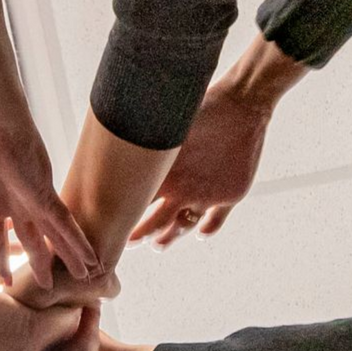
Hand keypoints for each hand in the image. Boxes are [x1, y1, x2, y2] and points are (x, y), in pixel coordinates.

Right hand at [0, 106, 97, 287]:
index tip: (5, 281)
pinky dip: (78, 243)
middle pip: (30, 238)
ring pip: (54, 234)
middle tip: (48, 286)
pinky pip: (65, 224)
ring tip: (86, 276)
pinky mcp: (45, 192)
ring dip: (69, 256)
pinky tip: (91, 259)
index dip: (0, 258)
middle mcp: (15, 199)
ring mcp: (33, 196)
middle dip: (39, 262)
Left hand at [128, 82, 271, 247]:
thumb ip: (148, 146)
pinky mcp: (230, 196)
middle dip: (141, 233)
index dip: (123, 214)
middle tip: (128, 241)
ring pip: (184, 226)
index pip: (137, 202)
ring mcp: (208, 197)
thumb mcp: (168, 128)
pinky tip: (200, 234)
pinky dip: (207, 230)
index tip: (109, 222)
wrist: (242, 106)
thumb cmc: (201, 109)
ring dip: (170, 236)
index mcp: (167, 174)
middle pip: (157, 222)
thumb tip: (117, 144)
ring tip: (159, 244)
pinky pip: (215, 222)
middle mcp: (185, 191)